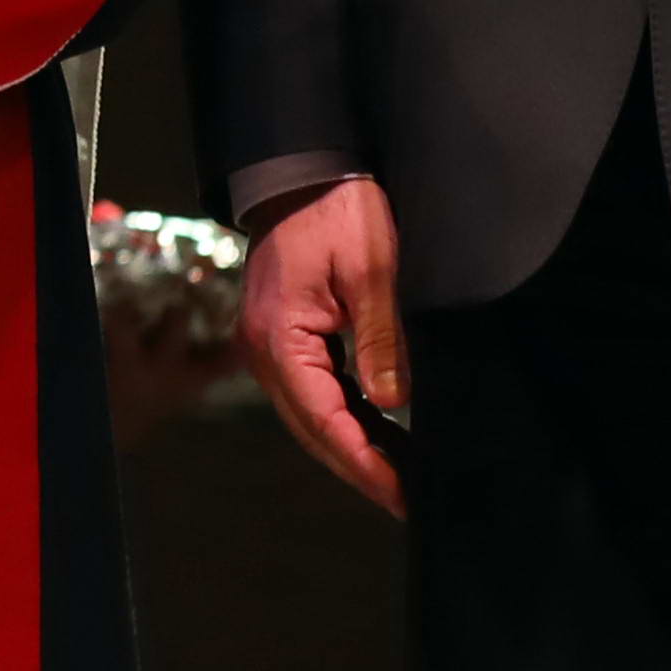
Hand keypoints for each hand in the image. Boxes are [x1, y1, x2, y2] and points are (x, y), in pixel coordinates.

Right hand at [242, 175, 408, 511]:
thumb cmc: (336, 212)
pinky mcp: (284, 335)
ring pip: (311, 414)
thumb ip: (381, 340)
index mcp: (279, 340)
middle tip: (405, 500)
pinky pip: (314, 390)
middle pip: (312, 428)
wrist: (302, 170)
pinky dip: (344, 417)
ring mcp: (271, 344)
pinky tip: (378, 432)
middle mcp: (265, 351)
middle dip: (359, 466)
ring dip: (352, 446)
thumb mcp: (371, 273)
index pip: (324, 419)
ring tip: (398, 477)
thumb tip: (392, 404)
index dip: (364, 461)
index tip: (400, 492)